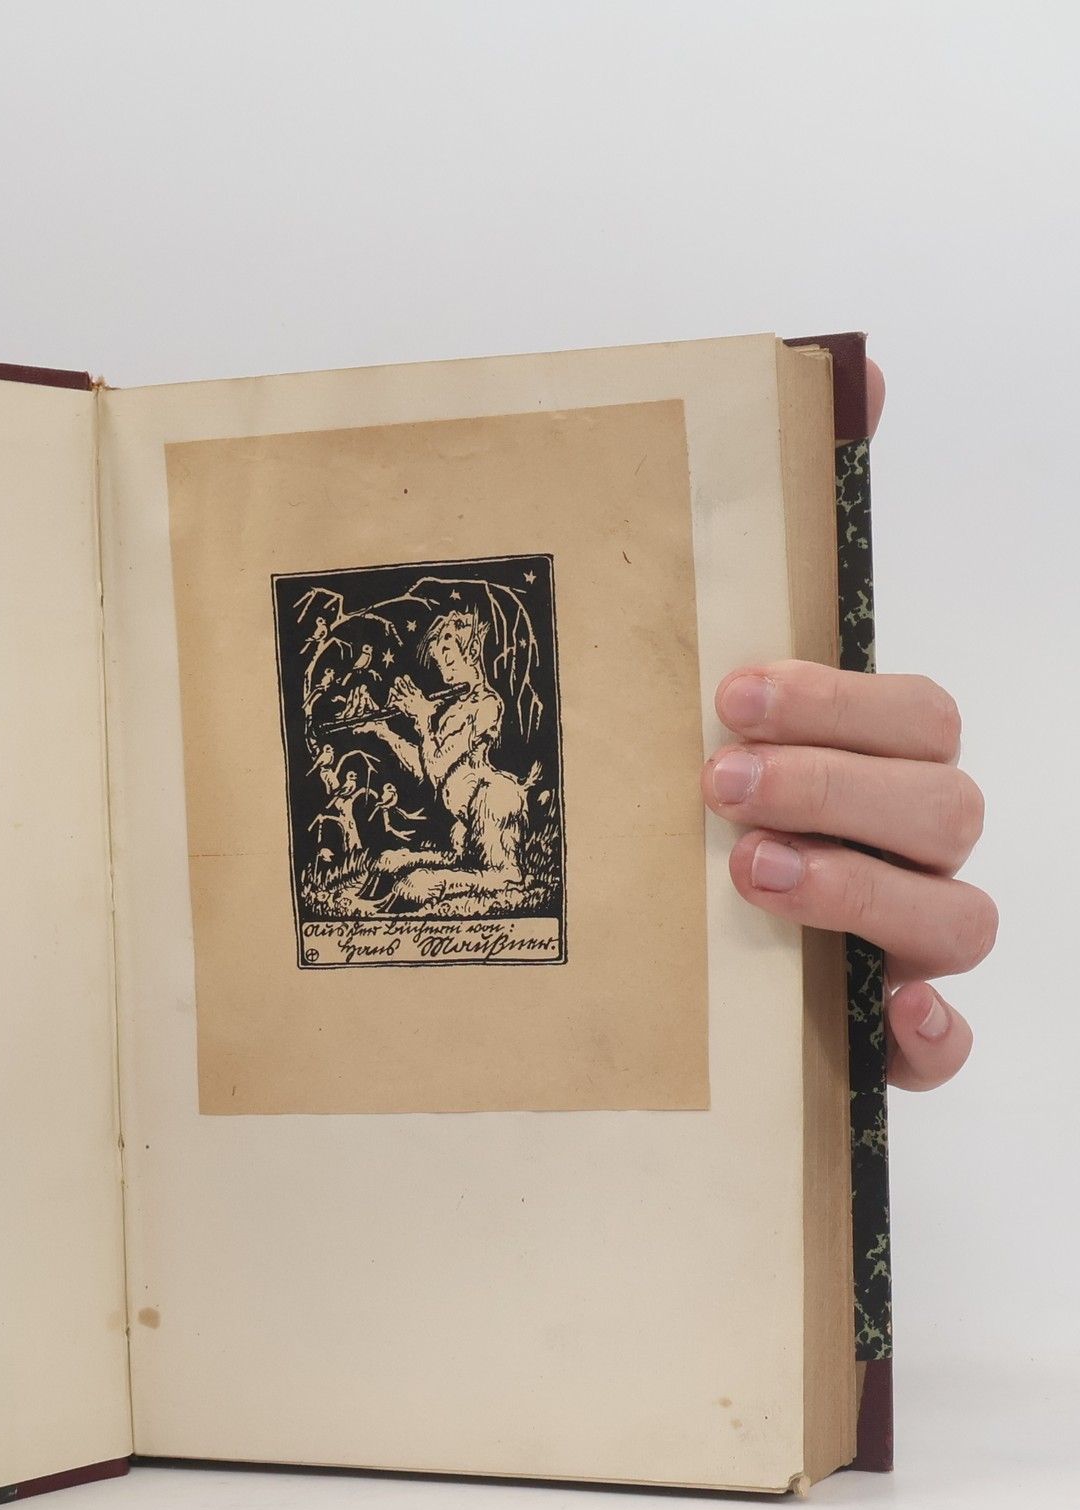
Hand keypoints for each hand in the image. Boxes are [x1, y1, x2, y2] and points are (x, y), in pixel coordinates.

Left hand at [700, 363, 991, 1089]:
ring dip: (864, 890)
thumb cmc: (695, 783)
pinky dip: (927, 1037)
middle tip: (717, 784)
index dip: (839, 699)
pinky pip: (942, 1043)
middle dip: (836, 787)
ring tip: (752, 875)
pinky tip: (885, 1020)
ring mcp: (905, 941)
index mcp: (876, 758)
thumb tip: (869, 377)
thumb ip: (790, 523)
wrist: (643, 924)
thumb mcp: (708, 668)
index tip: (732, 691)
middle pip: (944, 807)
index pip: (915, 713)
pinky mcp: (880, 1034)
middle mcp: (909, 845)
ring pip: (956, 915)